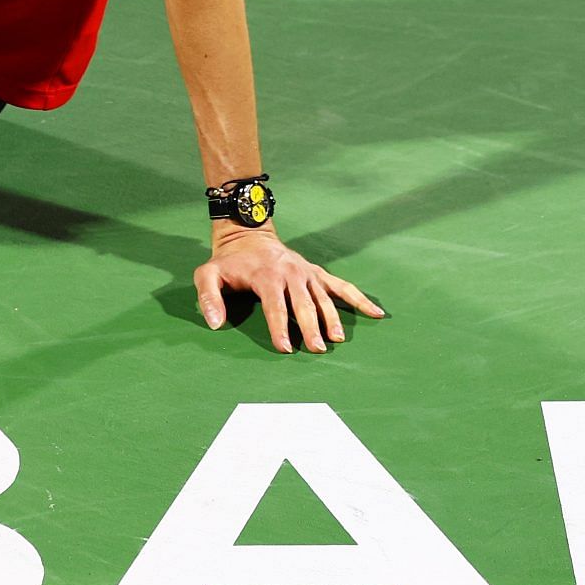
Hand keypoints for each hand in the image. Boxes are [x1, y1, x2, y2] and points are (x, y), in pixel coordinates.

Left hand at [193, 224, 384, 353]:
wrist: (248, 235)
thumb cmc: (228, 262)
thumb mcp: (207, 274)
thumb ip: (208, 297)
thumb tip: (215, 324)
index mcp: (266, 276)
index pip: (275, 306)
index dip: (279, 327)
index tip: (285, 348)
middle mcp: (291, 273)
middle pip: (303, 304)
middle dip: (311, 327)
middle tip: (317, 348)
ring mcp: (307, 273)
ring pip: (324, 298)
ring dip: (332, 319)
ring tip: (338, 339)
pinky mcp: (317, 273)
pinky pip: (341, 286)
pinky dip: (360, 299)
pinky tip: (376, 313)